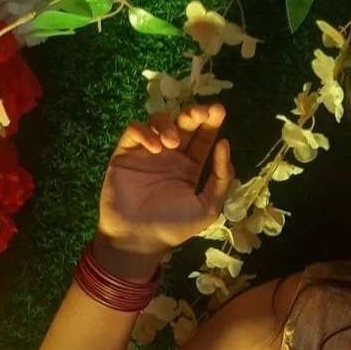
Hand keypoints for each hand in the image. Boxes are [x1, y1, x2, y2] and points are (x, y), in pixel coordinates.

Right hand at [98, 101, 235, 250]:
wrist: (139, 239)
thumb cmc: (175, 226)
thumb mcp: (208, 207)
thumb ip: (220, 178)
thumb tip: (224, 144)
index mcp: (190, 166)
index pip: (203, 138)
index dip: (211, 123)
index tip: (218, 110)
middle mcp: (170, 156)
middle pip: (183, 124)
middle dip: (193, 113)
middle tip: (201, 112)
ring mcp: (147, 152)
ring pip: (157, 121)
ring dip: (168, 124)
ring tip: (172, 142)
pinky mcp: (126, 153)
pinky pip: (134, 131)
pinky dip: (145, 132)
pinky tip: (155, 147)